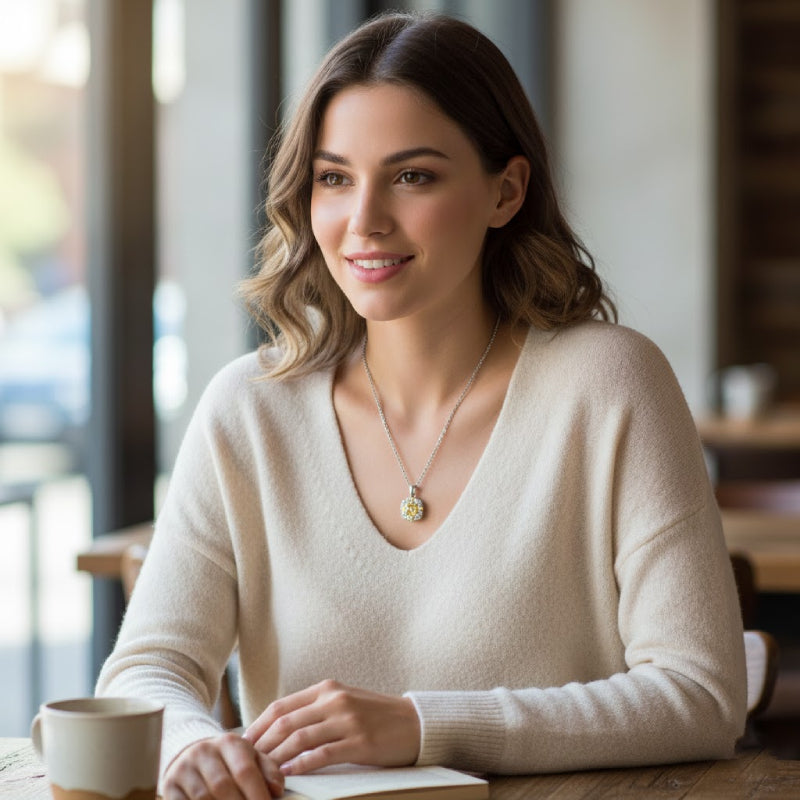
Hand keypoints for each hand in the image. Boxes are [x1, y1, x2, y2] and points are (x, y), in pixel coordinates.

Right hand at [162, 732, 283, 798]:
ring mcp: (184, 768)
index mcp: (230, 742)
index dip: (257, 794)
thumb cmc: (229, 761)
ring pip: (203, 798)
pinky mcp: (169, 785)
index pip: (245, 770)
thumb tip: (277, 790)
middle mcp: (204, 751)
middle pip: (223, 786)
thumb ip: (268, 771)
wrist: (191, 753)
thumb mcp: (251, 757)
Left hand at [243, 680, 420, 774]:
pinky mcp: (360, 742)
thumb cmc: (374, 716)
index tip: (242, 745)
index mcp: (326, 688)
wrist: (413, 723)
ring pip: (299, 738)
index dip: (258, 726)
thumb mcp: (342, 702)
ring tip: (261, 772)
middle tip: (245, 763)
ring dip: (276, 757)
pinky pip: (322, 754)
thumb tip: (277, 729)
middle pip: (285, 722)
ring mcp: (347, 720)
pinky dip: (301, 765)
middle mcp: (334, 700)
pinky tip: (288, 774)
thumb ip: (314, 710)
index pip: (281, 706)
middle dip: (261, 744)